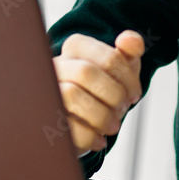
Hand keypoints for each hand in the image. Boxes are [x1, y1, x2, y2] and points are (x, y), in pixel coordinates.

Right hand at [53, 31, 143, 155]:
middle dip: (113, 95)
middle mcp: (56, 66)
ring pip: (71, 95)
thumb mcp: (120, 68)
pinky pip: (64, 125)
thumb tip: (130, 40)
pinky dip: (89, 136)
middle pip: (86, 73)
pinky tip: (99, 139)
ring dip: (102, 115)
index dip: (128, 79)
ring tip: (112, 125)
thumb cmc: (101, 89)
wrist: (80, 120)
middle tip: (122, 109)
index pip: (107, 57)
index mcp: (76, 49)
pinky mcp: (44, 118)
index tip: (134, 95)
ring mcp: (46, 91)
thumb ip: (129, 51)